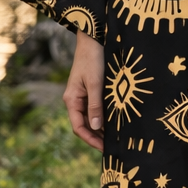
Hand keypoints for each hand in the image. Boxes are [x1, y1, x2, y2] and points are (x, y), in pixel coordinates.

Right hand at [64, 31, 104, 149]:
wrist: (93, 40)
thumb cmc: (93, 59)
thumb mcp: (95, 83)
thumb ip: (96, 105)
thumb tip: (96, 127)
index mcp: (72, 100)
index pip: (78, 127)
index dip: (90, 140)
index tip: (104, 148)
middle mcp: (75, 100)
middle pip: (84, 125)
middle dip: (96, 137)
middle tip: (113, 147)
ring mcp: (82, 96)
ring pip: (90, 118)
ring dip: (101, 128)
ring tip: (116, 138)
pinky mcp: (90, 91)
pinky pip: (95, 109)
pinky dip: (104, 118)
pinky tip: (115, 123)